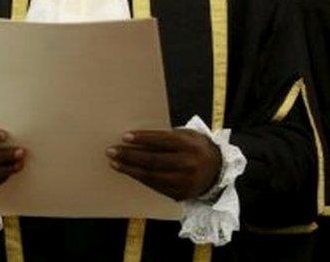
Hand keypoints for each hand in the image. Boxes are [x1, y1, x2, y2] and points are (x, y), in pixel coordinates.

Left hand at [106, 129, 221, 200]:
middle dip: (129, 155)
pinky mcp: (181, 194)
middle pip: (153, 160)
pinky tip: (128, 172)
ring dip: (129, 169)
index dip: (143, 138)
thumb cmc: (194, 147)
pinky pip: (155, 186)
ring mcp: (185, 181)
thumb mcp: (186, 136)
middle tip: (111, 151)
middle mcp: (189, 163)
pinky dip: (140, 178)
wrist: (218, 169)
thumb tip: (134, 138)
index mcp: (190, 144)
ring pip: (152, 176)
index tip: (124, 136)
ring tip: (114, 163)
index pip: (162, 140)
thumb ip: (165, 137)